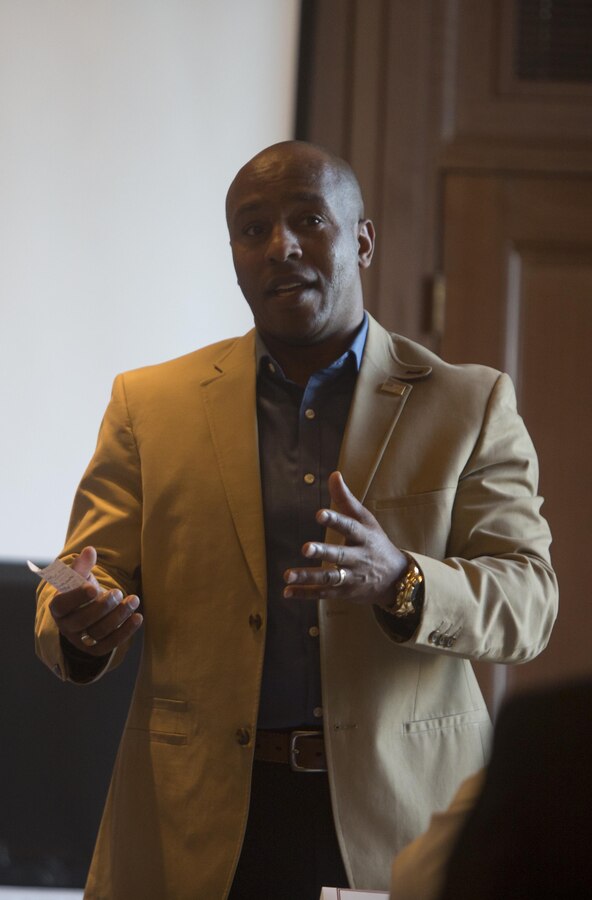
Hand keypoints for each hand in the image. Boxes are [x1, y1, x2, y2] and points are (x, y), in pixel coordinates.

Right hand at [49, 546, 142, 656]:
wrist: (87, 609)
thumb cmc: (82, 590)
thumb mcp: (80, 577)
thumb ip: (83, 565)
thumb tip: (90, 550)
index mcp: (57, 607)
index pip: (62, 604)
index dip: (77, 597)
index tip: (93, 587)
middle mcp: (66, 626)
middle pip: (82, 620)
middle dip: (103, 606)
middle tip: (118, 591)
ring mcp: (80, 640)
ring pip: (98, 632)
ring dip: (119, 616)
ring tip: (134, 600)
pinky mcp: (94, 649)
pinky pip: (110, 644)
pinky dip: (125, 632)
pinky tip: (138, 617)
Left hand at [283, 471, 407, 606]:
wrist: (395, 579)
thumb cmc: (375, 542)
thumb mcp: (366, 520)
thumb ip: (346, 499)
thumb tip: (334, 474)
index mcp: (364, 536)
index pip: (350, 527)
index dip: (335, 520)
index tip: (320, 514)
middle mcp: (359, 558)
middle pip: (340, 555)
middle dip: (323, 552)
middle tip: (305, 548)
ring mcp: (352, 577)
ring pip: (329, 577)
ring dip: (308, 576)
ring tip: (288, 575)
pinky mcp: (344, 592)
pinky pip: (323, 593)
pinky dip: (305, 593)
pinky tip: (287, 592)